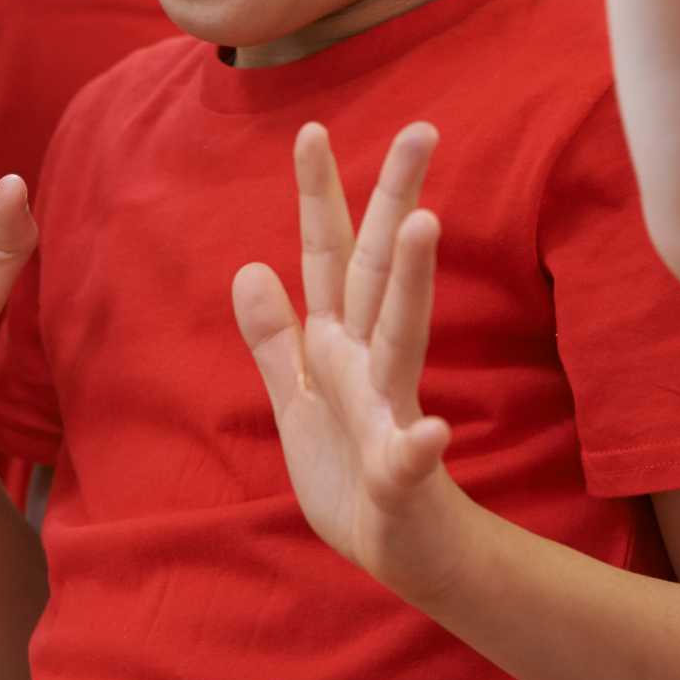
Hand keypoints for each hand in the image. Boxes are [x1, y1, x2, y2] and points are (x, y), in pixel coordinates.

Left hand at [234, 123, 475, 605]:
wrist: (402, 551)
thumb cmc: (351, 472)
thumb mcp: (297, 399)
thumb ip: (275, 338)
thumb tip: (249, 266)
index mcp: (339, 345)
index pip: (328, 256)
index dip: (318, 195)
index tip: (310, 128)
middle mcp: (372, 363)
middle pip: (378, 269)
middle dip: (395, 198)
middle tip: (421, 129)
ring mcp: (392, 413)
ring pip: (402, 336)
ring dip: (411, 282)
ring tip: (424, 225)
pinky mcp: (404, 475)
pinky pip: (410, 457)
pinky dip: (419, 445)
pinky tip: (430, 433)